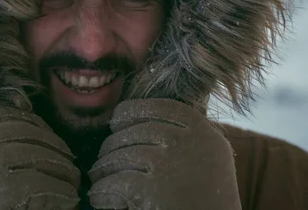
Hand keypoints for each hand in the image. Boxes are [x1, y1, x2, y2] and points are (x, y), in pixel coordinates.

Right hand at [0, 105, 80, 209]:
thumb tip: (32, 119)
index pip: (12, 117)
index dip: (40, 129)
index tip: (54, 144)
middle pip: (30, 135)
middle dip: (56, 150)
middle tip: (71, 167)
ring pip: (41, 158)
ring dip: (64, 172)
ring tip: (72, 184)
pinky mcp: (3, 188)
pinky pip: (43, 185)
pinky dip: (61, 193)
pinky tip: (68, 199)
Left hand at [88, 99, 241, 209]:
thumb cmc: (209, 203)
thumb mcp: (209, 160)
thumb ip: (186, 140)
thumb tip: (138, 123)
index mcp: (205, 133)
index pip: (162, 107)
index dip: (133, 110)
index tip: (116, 120)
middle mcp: (189, 143)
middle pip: (136, 131)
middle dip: (113, 146)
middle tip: (102, 162)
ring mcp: (170, 164)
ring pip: (120, 156)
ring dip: (103, 170)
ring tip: (98, 181)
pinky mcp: (152, 190)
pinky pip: (113, 183)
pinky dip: (102, 192)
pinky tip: (100, 199)